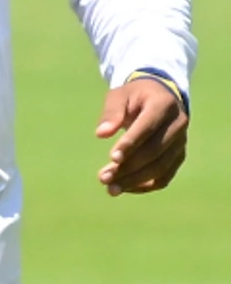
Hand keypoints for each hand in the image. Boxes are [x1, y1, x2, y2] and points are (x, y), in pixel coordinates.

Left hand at [97, 78, 187, 195]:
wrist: (160, 97)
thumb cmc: (135, 96)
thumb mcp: (120, 95)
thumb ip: (111, 112)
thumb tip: (101, 134)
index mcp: (164, 105)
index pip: (148, 127)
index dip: (131, 144)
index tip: (111, 158)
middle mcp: (178, 124)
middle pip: (155, 151)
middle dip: (128, 167)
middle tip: (103, 178)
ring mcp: (181, 142)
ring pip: (160, 167)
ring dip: (135, 180)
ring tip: (110, 188)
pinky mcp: (178, 156)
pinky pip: (165, 177)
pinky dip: (145, 186)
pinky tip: (124, 188)